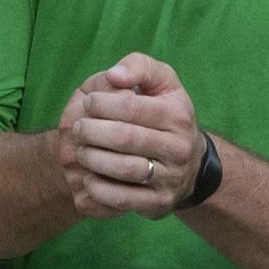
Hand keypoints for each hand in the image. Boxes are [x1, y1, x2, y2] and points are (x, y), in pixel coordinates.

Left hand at [68, 52, 202, 219]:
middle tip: (77, 128)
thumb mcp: (162, 82)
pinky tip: (89, 177)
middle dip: (93, 132)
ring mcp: (171, 177)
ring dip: (93, 159)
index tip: (88, 102)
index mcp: (177, 114)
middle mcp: (179, 147)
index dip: (102, 103)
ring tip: (81, 151)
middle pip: (125, 138)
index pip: (131, 106)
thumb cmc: (165, 114)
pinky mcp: (159, 202)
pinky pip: (124, 198)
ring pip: (124, 169)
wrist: (191, 165)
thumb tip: (114, 75)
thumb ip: (138, 66)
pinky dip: (100, 189)